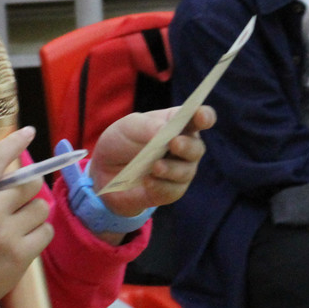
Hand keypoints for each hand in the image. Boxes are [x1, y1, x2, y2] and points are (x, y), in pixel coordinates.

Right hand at [0, 127, 54, 307]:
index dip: (15, 142)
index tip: (28, 132)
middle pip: (29, 184)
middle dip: (27, 190)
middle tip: (18, 203)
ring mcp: (7, 233)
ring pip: (40, 207)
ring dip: (32, 214)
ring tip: (17, 227)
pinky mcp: (21, 255)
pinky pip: (45, 232)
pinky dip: (38, 235)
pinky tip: (23, 242)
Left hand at [92, 105, 215, 218]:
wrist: (104, 172)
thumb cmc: (122, 141)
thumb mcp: (128, 127)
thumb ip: (148, 126)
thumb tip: (165, 130)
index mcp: (178, 124)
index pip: (200, 117)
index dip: (204, 116)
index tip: (201, 116)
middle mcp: (185, 147)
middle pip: (197, 147)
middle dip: (187, 146)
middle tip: (174, 143)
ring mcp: (180, 170)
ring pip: (186, 171)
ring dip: (171, 169)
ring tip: (155, 166)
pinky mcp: (171, 191)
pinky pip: (171, 190)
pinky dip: (159, 185)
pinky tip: (147, 181)